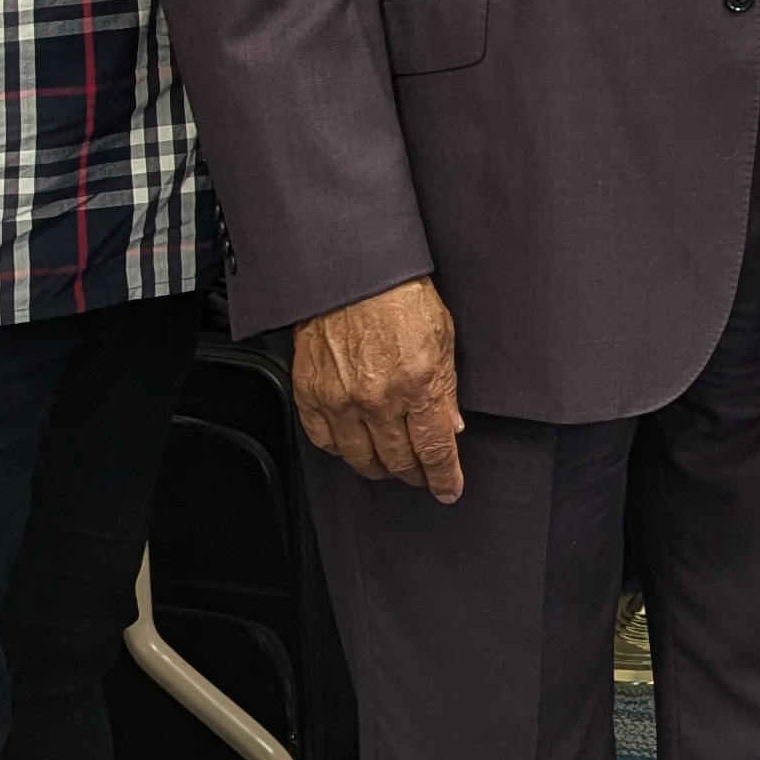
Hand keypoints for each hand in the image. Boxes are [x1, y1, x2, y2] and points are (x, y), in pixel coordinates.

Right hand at [295, 277, 467, 496]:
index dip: (444, 477)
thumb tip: (449, 426)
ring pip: (360, 458)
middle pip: (398, 460)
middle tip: (421, 474)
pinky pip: (323, 439)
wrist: (351, 270)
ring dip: (380, 467)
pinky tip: (353, 447)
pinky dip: (341, 450)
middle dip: (415, 473)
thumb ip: (446, 388)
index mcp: (418, 384)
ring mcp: (339, 399)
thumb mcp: (443, 337)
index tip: (448, 489)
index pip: (435, 450)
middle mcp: (377, 399)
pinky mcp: (310, 392)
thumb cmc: (399, 294)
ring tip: (391, 465)